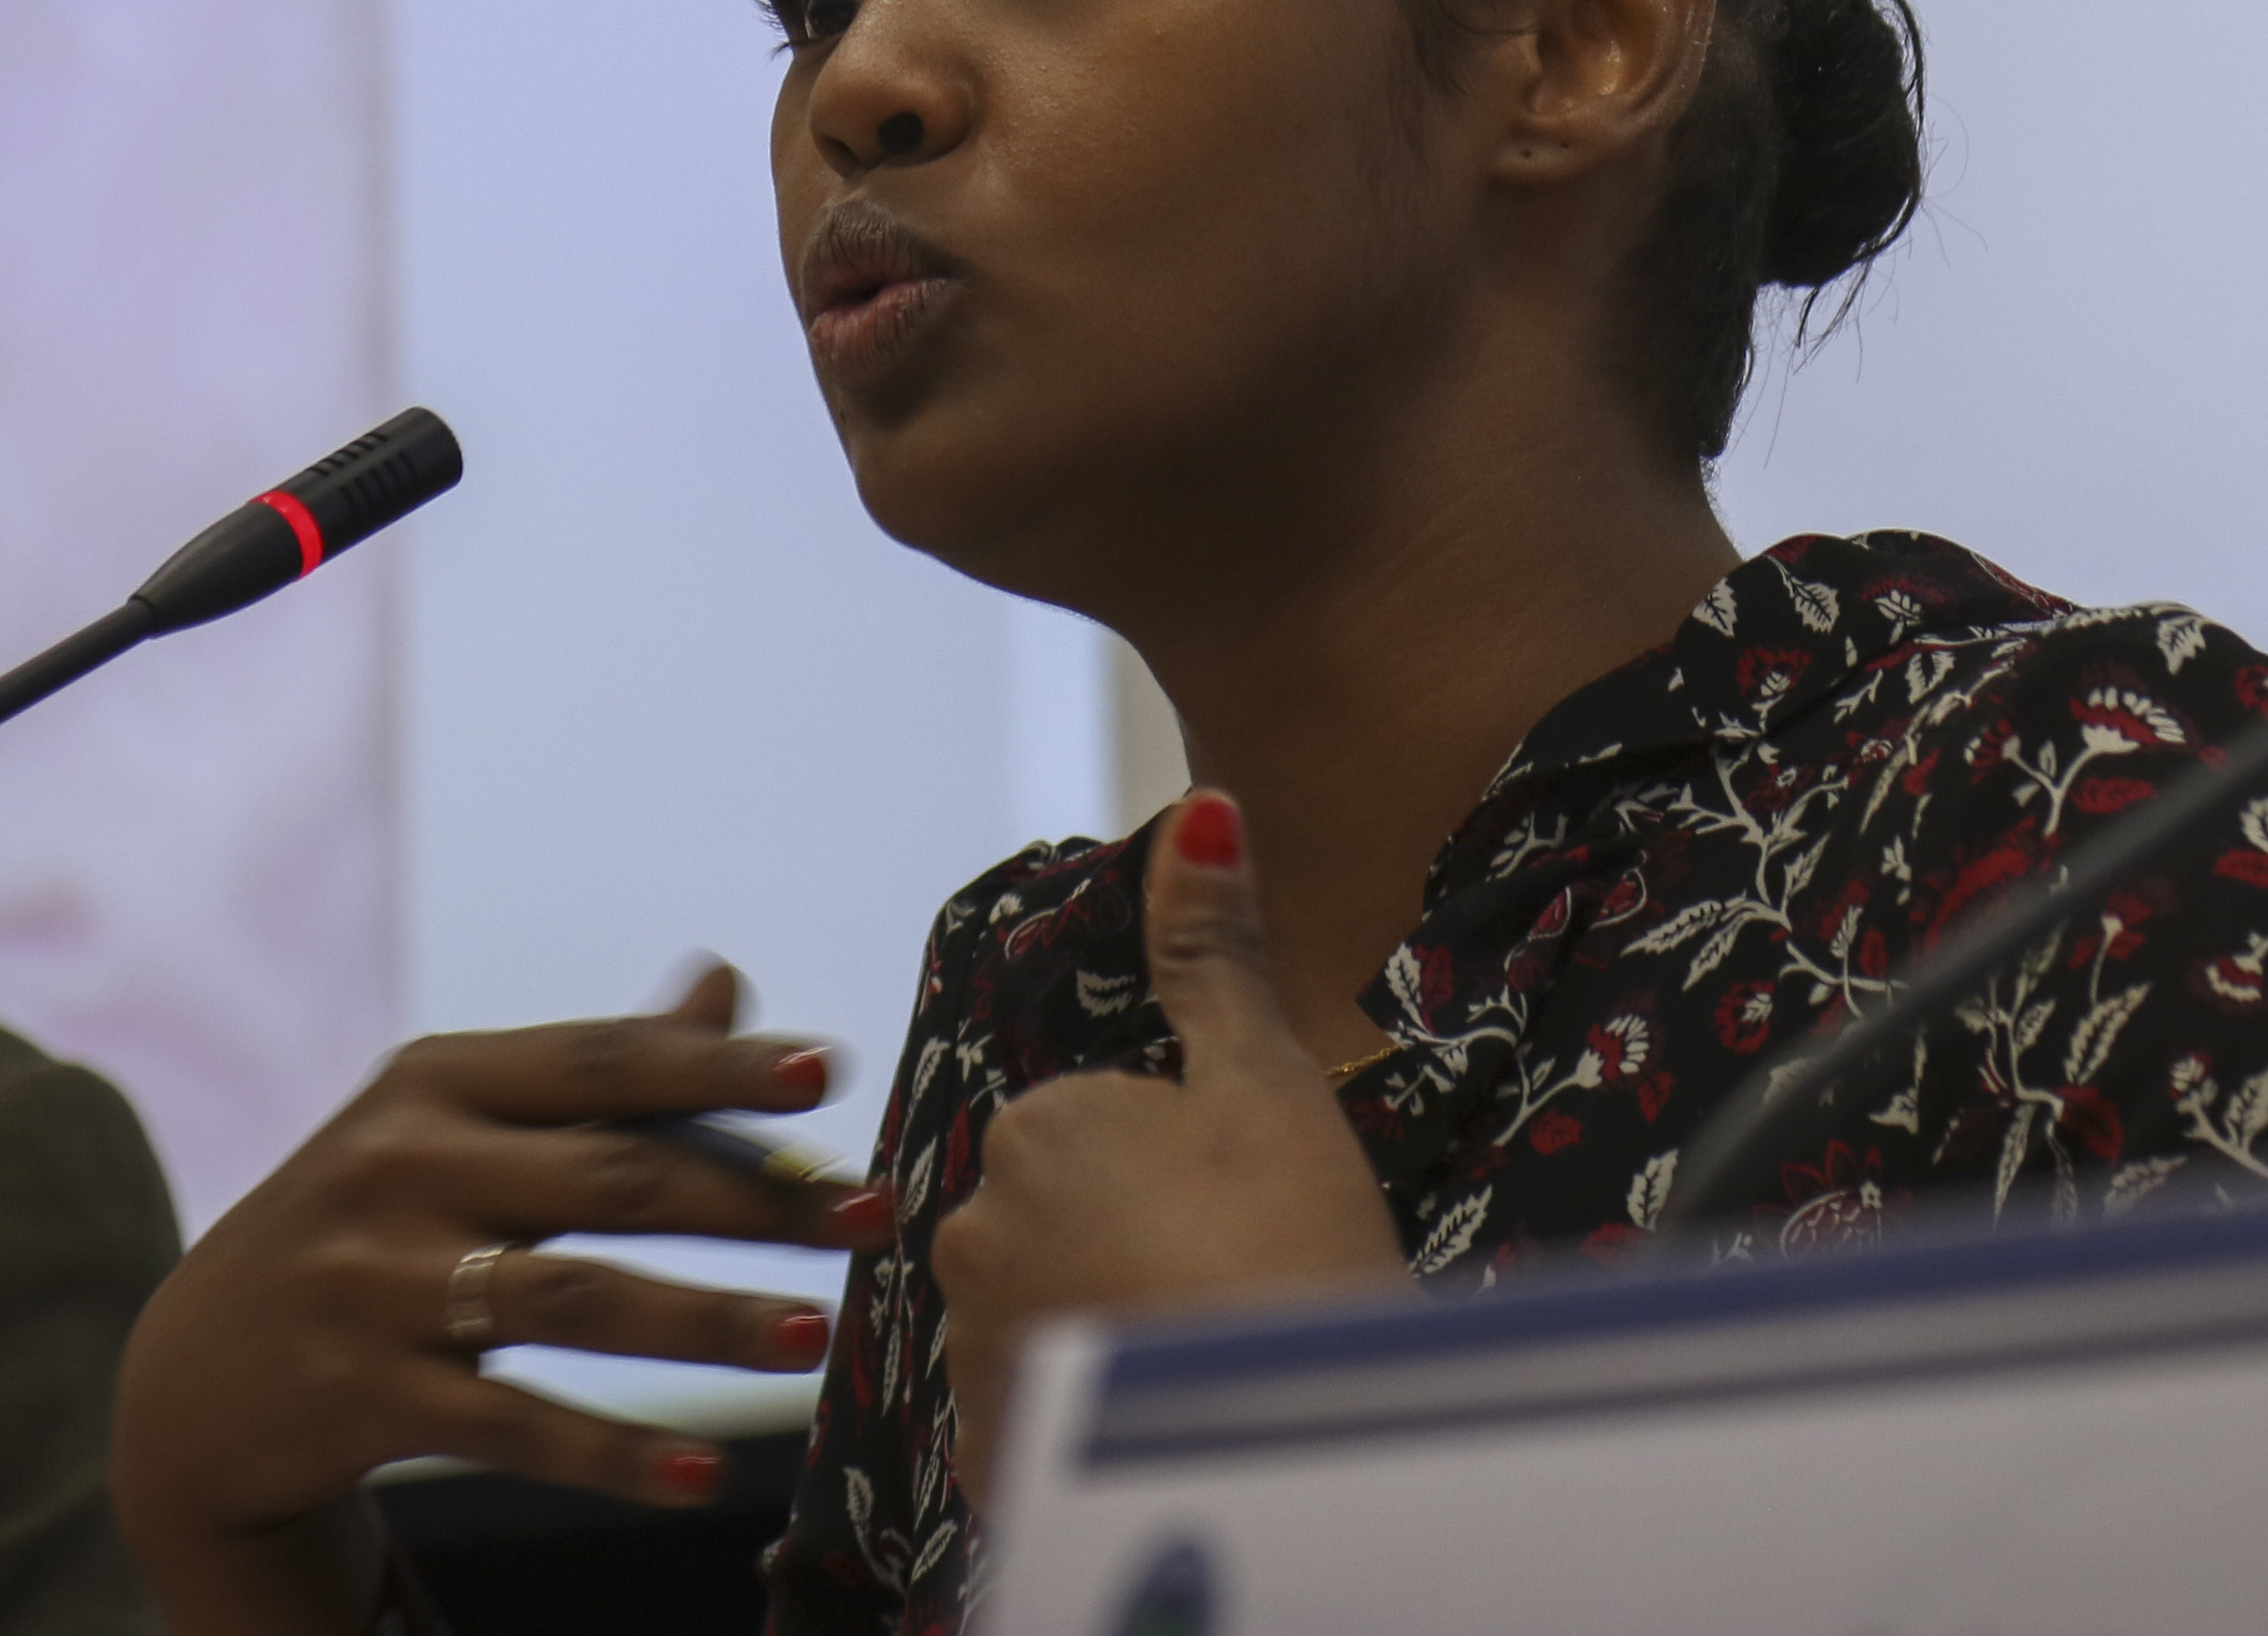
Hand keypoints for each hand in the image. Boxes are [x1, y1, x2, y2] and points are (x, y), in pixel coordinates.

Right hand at [110, 964, 898, 1632]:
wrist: (192, 1375)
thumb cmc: (372, 1222)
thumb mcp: (456, 1124)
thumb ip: (596, 1070)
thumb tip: (729, 984)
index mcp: (436, 1080)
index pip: (602, 1062)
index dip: (716, 1067)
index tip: (827, 1073)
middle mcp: (400, 1166)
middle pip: (611, 1179)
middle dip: (753, 1201)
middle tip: (869, 1218)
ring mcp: (375, 1283)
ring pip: (573, 1301)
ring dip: (703, 1323)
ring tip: (812, 1339)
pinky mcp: (362, 1394)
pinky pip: (512, 1425)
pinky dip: (613, 1453)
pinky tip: (705, 1475)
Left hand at [934, 792, 1407, 1500]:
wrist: (1293, 1454)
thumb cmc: (1293, 1247)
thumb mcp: (1269, 1083)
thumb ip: (1216, 953)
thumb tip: (1202, 810)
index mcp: (1039, 1127)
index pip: (1102, 1128)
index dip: (1185, 1169)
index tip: (1242, 1214)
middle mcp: (974, 1230)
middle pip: (1063, 1218)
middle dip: (1132, 1247)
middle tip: (1230, 1287)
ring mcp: (974, 1350)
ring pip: (1046, 1314)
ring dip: (1106, 1332)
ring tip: (1200, 1362)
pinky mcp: (990, 1456)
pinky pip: (1036, 1416)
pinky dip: (1091, 1420)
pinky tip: (1163, 1429)